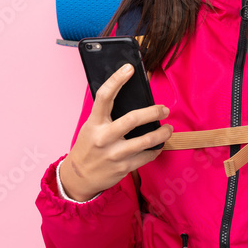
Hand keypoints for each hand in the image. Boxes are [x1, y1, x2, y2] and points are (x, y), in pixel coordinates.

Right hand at [59, 63, 172, 200]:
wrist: (78, 178)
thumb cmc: (88, 147)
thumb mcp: (91, 128)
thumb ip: (106, 116)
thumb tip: (132, 98)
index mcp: (94, 123)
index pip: (104, 96)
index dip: (117, 79)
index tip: (129, 68)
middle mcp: (104, 138)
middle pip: (133, 119)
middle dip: (153, 112)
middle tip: (164, 109)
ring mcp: (114, 154)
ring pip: (146, 141)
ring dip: (162, 133)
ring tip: (168, 128)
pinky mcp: (123, 167)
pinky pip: (147, 156)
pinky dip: (156, 150)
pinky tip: (159, 145)